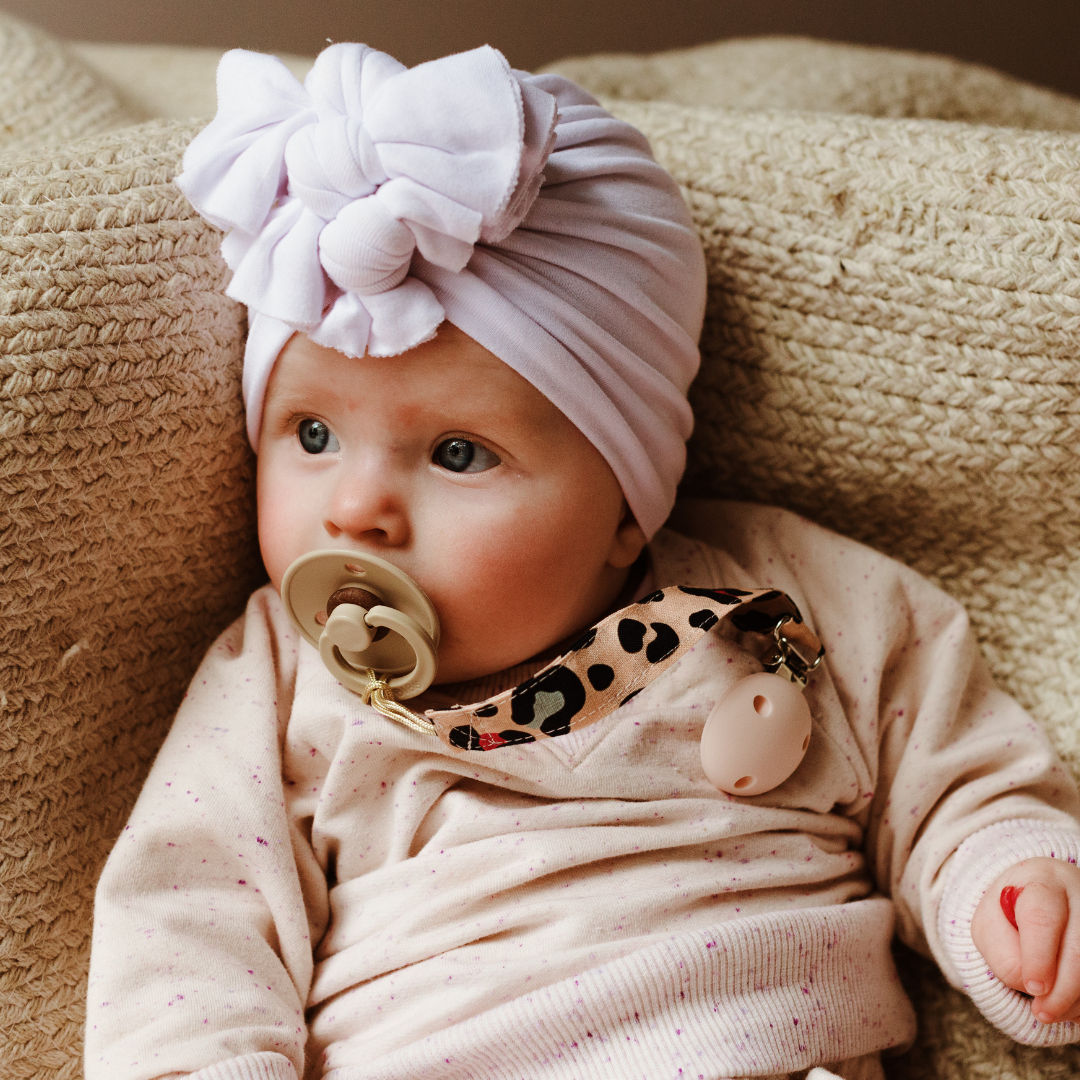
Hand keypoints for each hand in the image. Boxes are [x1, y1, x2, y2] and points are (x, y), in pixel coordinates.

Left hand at [971, 857, 1079, 1023]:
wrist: (1032, 898)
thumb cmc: (1007, 914)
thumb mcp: (989, 926)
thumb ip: (1004, 955)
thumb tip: (1037, 988)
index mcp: (1040, 881)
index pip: (1042, 918)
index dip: (1039, 958)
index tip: (1034, 988)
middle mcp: (1079, 894)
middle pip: (1078, 949)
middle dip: (1061, 990)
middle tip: (1042, 1013)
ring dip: (1075, 999)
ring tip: (1051, 1012)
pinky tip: (1070, 1008)